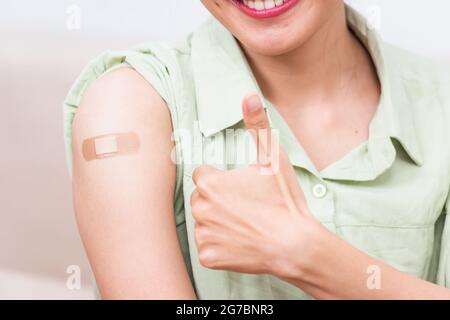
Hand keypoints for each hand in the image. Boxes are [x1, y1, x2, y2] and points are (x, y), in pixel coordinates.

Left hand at [190, 94, 325, 278]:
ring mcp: (203, 234)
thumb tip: (249, 96)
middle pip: (202, 198)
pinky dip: (220, 246)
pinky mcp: (207, 257)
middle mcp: (200, 207)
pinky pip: (208, 247)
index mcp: (209, 182)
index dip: (222, 180)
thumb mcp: (273, 158)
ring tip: (246, 225)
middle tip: (246, 208)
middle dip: (218, 200)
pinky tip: (241, 243)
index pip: (203, 175)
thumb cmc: (284, 200)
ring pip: (204, 222)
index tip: (241, 188)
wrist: (295, 245)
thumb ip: (257, 125)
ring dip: (218, 223)